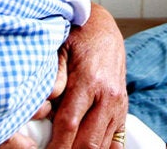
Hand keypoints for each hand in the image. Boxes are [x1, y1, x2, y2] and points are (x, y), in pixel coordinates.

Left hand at [46, 4, 127, 148]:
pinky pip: (116, 141)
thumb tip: (45, 104)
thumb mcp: (60, 49)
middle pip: (88, 141)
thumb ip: (53, 77)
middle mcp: (107, 96)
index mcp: (89, 81)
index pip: (70, 123)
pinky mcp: (122, 110)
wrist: (103, 29)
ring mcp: (118, 105)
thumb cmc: (77, 38)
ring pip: (102, 145)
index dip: (56, 144)